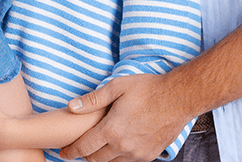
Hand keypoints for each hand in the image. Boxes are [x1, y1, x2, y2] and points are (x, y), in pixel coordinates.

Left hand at [59, 74, 189, 161]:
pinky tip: (119, 144)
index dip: (71, 151)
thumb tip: (72, 106)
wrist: (178, 98)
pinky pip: (127, 161)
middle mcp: (123, 146)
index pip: (84, 147)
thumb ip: (93, 99)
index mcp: (112, 129)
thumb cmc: (148, 89)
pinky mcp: (149, 155)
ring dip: (102, 156)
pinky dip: (119, 156)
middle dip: (85, 154)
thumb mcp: (117, 87)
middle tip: (81, 146)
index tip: (63, 153)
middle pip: (96, 159)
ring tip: (99, 145)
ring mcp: (137, 153)